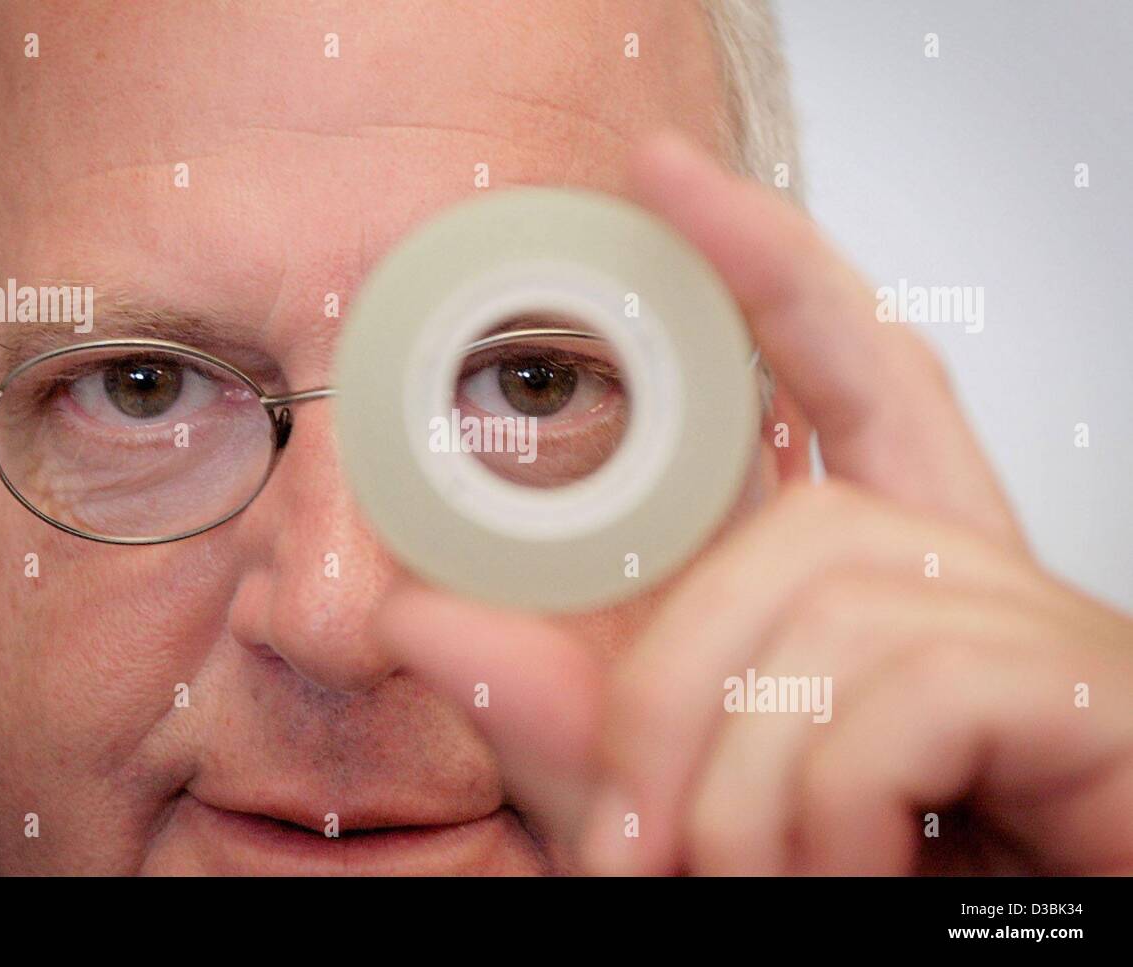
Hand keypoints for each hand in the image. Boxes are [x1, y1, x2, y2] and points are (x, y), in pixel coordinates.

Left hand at [374, 132, 1132, 874]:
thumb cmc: (842, 879)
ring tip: (731, 884)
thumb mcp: (678, 801)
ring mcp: (1050, 636)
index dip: (770, 267)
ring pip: (837, 604)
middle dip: (678, 674)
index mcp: (892, 595)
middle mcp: (981, 587)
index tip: (669, 180)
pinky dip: (830, 803)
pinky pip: (911, 692)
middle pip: (809, 514)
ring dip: (739, 774)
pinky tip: (845, 871)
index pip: (843, 378)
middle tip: (628, 839)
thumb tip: (416, 617)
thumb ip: (571, 719)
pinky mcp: (1098, 700)